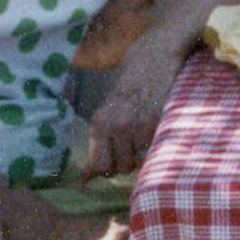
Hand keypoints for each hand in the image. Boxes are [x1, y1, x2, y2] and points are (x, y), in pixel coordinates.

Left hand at [82, 53, 175, 179]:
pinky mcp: (156, 123)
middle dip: (127, 161)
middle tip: (132, 142)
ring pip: (138, 161)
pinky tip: (155, 125)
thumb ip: (99, 145)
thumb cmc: (131, 87)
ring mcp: (137, 125)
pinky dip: (155, 142)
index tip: (114, 163)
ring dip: (142, 153)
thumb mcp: (109, 112)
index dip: (108, 169)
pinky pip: (154, 149)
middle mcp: (115, 126)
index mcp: (99, 123)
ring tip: (144, 132)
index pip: (99, 166)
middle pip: (120, 167)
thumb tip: (83, 181)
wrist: (155, 58)